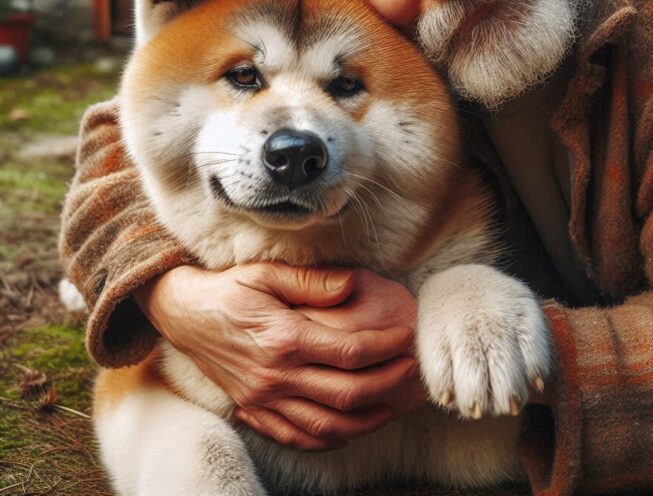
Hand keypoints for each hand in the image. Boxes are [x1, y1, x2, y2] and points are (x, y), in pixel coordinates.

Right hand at [135, 263, 421, 449]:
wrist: (182, 314)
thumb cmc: (228, 288)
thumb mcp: (266, 272)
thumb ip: (311, 281)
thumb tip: (352, 284)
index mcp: (283, 338)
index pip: (349, 352)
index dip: (386, 347)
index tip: (407, 337)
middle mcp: (275, 376)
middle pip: (346, 394)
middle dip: (388, 384)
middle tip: (413, 371)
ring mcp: (263, 399)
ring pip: (327, 424)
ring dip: (367, 419)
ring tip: (393, 404)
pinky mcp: (253, 410)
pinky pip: (297, 437)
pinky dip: (328, 437)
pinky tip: (349, 428)